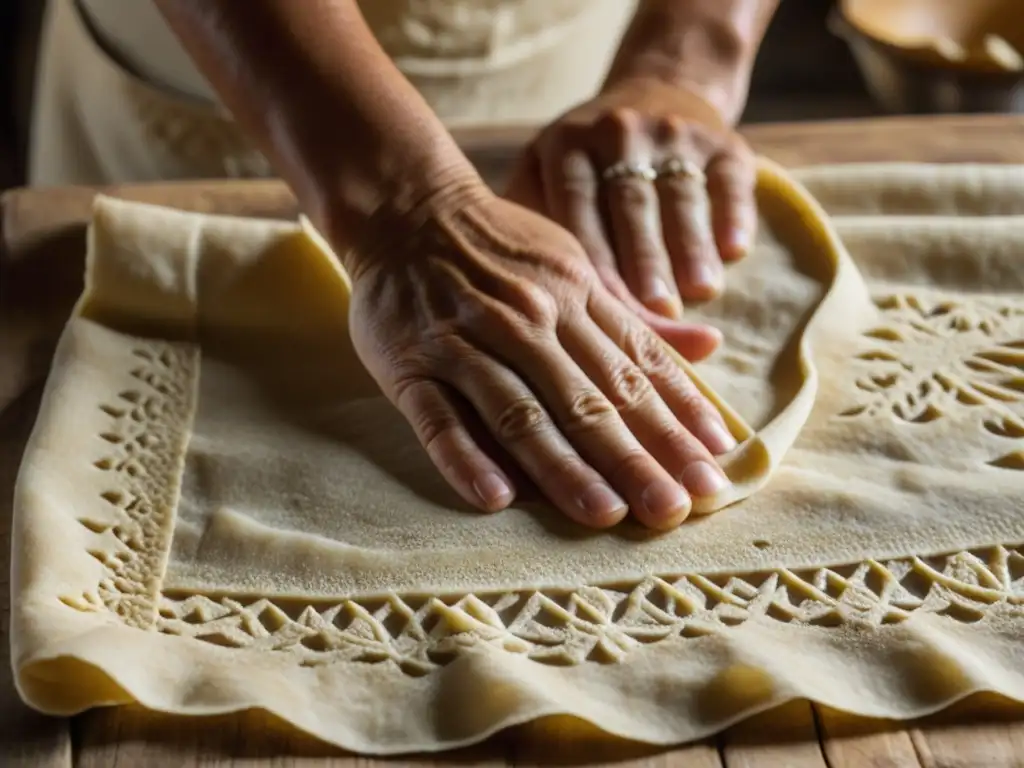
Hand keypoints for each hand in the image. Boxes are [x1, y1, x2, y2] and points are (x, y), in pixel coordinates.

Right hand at [345, 187, 737, 529]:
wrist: (405, 207)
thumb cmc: (500, 247)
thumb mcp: (574, 264)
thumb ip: (633, 318)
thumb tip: (709, 346)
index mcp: (574, 296)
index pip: (636, 369)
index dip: (679, 420)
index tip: (716, 467)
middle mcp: (527, 321)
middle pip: (589, 399)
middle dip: (637, 457)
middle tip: (675, 510)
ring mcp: (464, 343)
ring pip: (520, 413)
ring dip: (564, 465)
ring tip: (605, 515)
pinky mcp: (410, 365)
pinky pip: (438, 419)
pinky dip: (466, 458)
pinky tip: (498, 499)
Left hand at [505, 76, 755, 319]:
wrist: (655, 92)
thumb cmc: (585, 164)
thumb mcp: (543, 173)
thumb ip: (529, 223)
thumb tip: (521, 299)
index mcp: (567, 146)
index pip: (578, 212)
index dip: (594, 264)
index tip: (605, 311)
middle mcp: (617, 130)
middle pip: (631, 204)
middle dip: (645, 260)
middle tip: (659, 311)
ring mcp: (671, 130)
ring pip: (681, 193)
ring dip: (691, 245)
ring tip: (701, 291)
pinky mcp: (721, 137)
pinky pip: (730, 177)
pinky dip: (734, 213)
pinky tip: (735, 251)